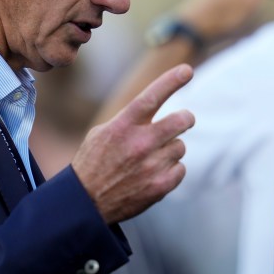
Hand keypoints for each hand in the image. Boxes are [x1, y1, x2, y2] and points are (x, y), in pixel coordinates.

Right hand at [71, 64, 194, 223]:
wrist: (86, 203)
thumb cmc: (94, 163)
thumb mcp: (102, 133)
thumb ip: (129, 119)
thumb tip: (155, 107)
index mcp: (123, 126)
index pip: (151, 97)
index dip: (171, 81)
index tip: (187, 70)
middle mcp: (140, 143)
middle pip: (180, 120)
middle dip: (186, 118)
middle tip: (185, 120)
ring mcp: (151, 166)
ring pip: (180, 146)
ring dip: (171, 149)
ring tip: (152, 158)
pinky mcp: (159, 186)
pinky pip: (181, 169)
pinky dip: (172, 170)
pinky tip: (155, 174)